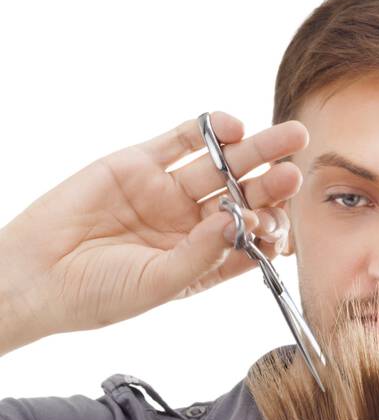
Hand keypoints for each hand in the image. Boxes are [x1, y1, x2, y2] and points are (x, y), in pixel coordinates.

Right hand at [0, 111, 305, 341]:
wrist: (39, 274)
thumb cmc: (97, 294)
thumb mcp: (159, 285)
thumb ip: (202, 256)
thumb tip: (239, 222)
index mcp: (201, 261)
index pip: (249, 242)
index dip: (270, 232)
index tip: (281, 229)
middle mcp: (189, 226)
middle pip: (242, 199)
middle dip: (272, 185)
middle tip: (298, 171)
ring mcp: (165, 192)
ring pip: (220, 165)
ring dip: (254, 151)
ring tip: (286, 140)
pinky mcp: (139, 163)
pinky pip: (181, 141)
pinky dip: (208, 129)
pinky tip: (234, 125)